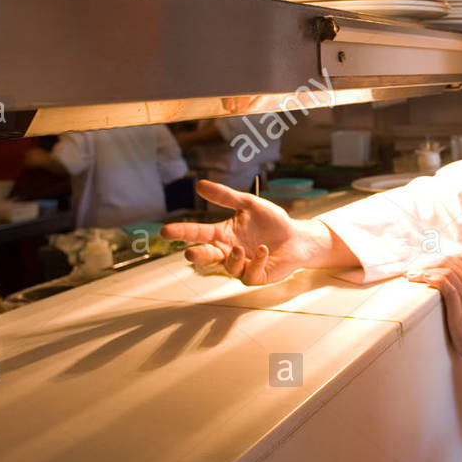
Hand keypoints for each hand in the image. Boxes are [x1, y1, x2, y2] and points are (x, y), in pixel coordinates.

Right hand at [160, 179, 345, 284]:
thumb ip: (225, 197)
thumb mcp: (248, 204)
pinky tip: (263, 250)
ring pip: (229, 268)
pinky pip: (250, 274)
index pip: (198, 233)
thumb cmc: (272, 222)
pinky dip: (255, 261)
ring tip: (240, 247)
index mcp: (223, 235)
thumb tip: (199, 184)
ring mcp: (242, 266)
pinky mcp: (257, 277)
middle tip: (188, 252)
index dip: (182, 232)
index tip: (165, 230)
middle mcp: (228, 252)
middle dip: (197, 255)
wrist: (297, 236)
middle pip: (206, 256)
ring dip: (233, 258)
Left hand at [407, 256, 461, 367]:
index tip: (419, 265)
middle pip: (447, 262)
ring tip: (411, 276)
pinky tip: (424, 279)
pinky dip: (434, 280)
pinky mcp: (461, 308)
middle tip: (410, 270)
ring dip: (424, 271)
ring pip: (446, 272)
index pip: (452, 259)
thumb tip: (444, 277)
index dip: (433, 260)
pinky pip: (447, 287)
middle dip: (426, 263)